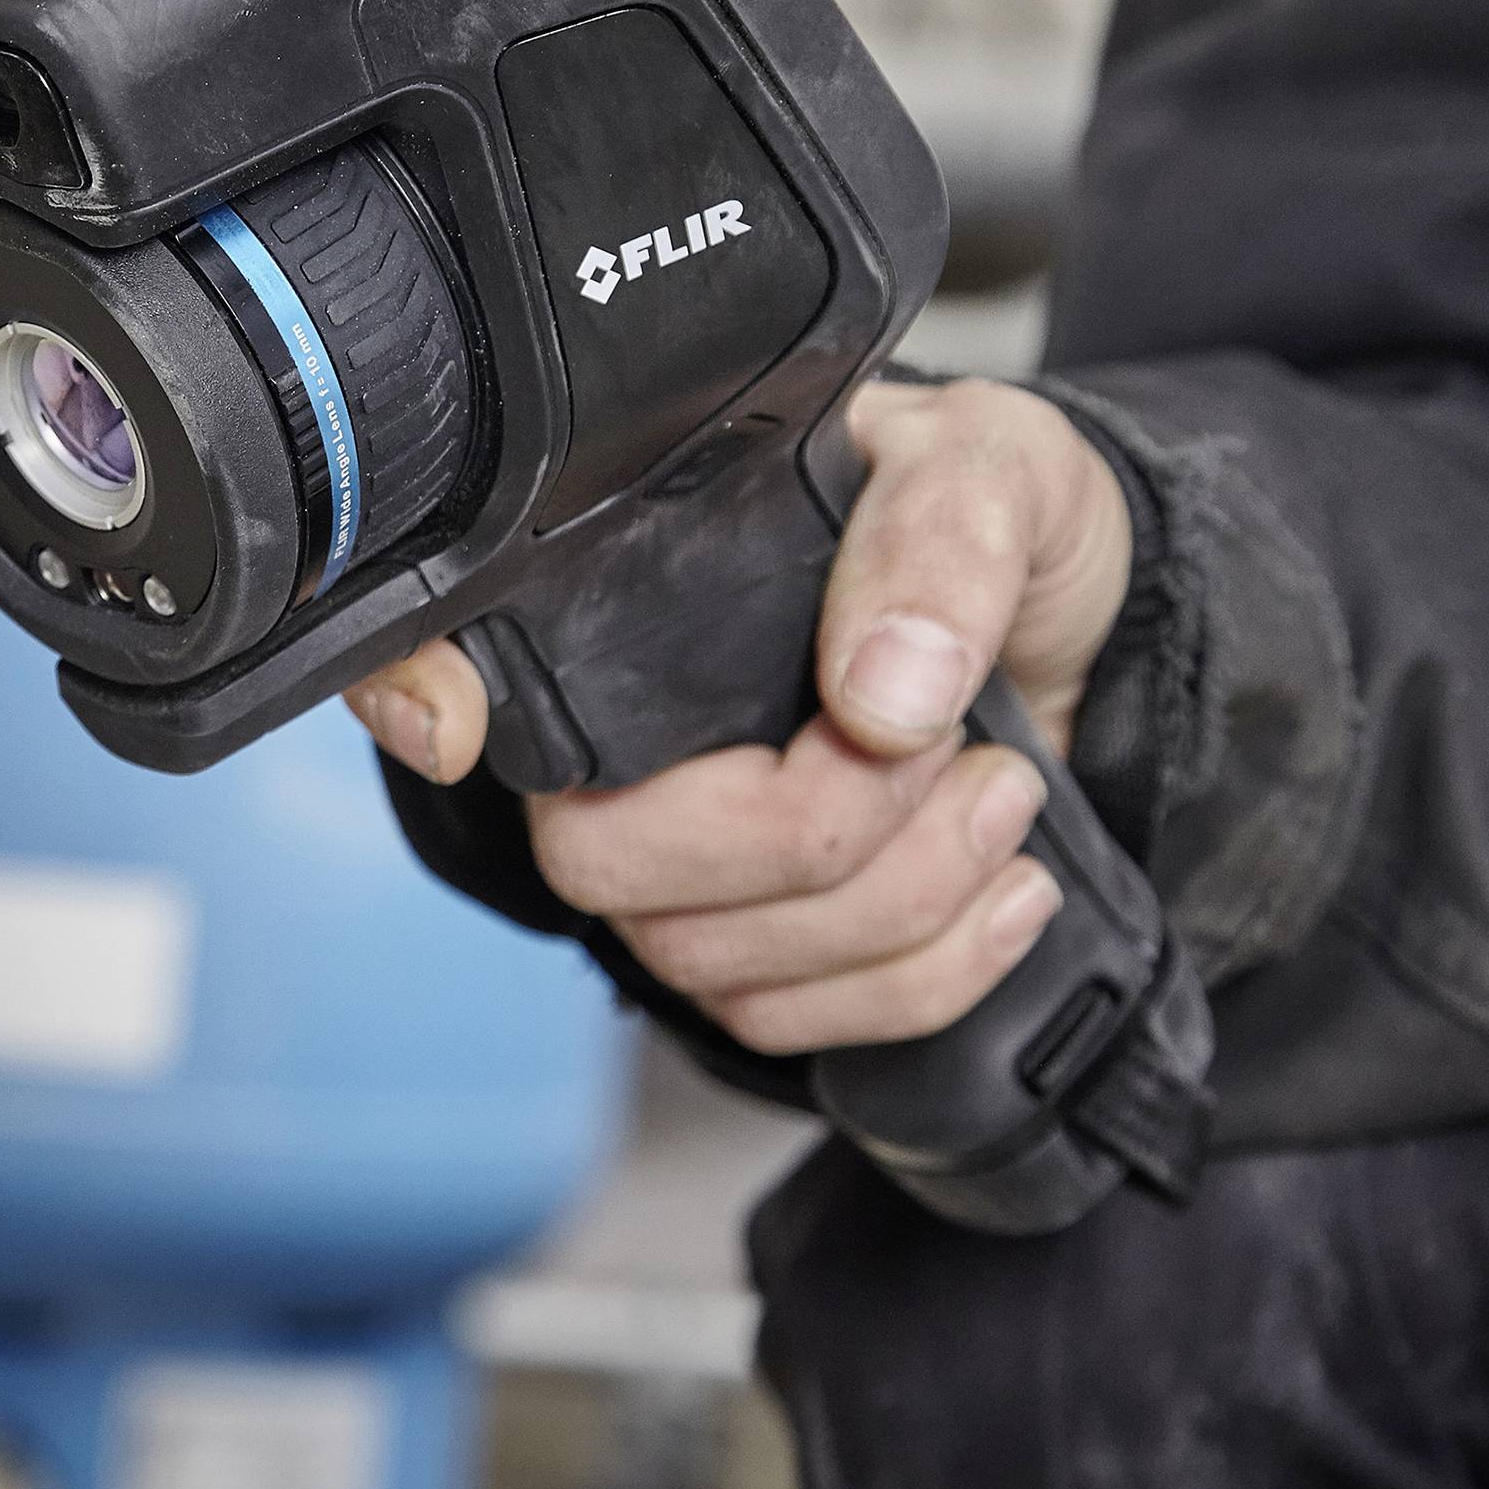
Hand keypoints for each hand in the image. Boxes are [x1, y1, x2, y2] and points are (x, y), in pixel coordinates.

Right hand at [344, 378, 1135, 1054]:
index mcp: (636, 583)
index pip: (445, 645)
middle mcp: (618, 734)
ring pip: (707, 962)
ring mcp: (674, 860)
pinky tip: (1008, 892)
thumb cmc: (1000, 523)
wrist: (1078, 623)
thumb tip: (881, 693)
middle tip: (951, 749)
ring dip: (899, 908)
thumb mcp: (997, 466)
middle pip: (604, 859)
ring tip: (1004, 794)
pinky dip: (925, 978)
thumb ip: (940, 541)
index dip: (409, 692)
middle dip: (810, 838)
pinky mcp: (754, 951)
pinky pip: (788, 1023)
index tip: (450, 723)